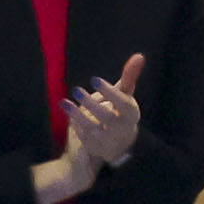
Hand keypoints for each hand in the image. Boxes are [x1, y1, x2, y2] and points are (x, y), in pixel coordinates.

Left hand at [63, 54, 148, 180]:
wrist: (119, 143)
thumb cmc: (121, 112)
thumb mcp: (125, 95)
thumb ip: (130, 77)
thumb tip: (139, 55)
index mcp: (131, 113)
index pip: (123, 103)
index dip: (110, 92)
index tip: (95, 79)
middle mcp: (122, 128)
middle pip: (106, 117)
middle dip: (91, 103)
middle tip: (77, 90)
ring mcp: (108, 140)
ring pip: (92, 128)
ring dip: (77, 115)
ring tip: (64, 102)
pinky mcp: (95, 147)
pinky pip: (83, 135)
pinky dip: (75, 123)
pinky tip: (68, 111)